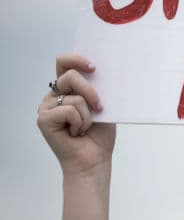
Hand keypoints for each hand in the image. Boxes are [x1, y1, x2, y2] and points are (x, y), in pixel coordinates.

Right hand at [37, 54, 114, 175]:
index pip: (63, 63)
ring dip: (88, 114)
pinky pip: (69, 110)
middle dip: (90, 91)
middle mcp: (53, 95)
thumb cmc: (99, 135)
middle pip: (70, 76)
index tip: (93, 67)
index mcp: (67, 89)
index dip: (76, 59)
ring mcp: (46, 107)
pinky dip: (80, 123)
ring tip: (85, 128)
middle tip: (100, 106)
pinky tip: (76, 133)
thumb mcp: (103, 106)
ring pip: (74, 97)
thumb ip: (97, 89)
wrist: (94, 160)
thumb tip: (105, 70)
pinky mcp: (43, 119)